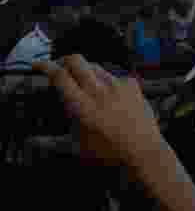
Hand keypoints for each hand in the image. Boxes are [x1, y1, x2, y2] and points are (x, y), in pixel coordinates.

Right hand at [34, 54, 163, 171]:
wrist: (144, 148)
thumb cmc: (109, 150)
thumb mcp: (77, 147)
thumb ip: (54, 139)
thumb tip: (34, 139)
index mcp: (82, 106)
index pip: (60, 76)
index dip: (47, 67)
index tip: (40, 65)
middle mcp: (99, 91)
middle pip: (77, 60)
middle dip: (65, 60)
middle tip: (61, 67)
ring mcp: (117, 85)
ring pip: (96, 67)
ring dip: (87, 73)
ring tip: (88, 88)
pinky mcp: (132, 84)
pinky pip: (115, 76)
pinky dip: (108, 83)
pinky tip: (110, 96)